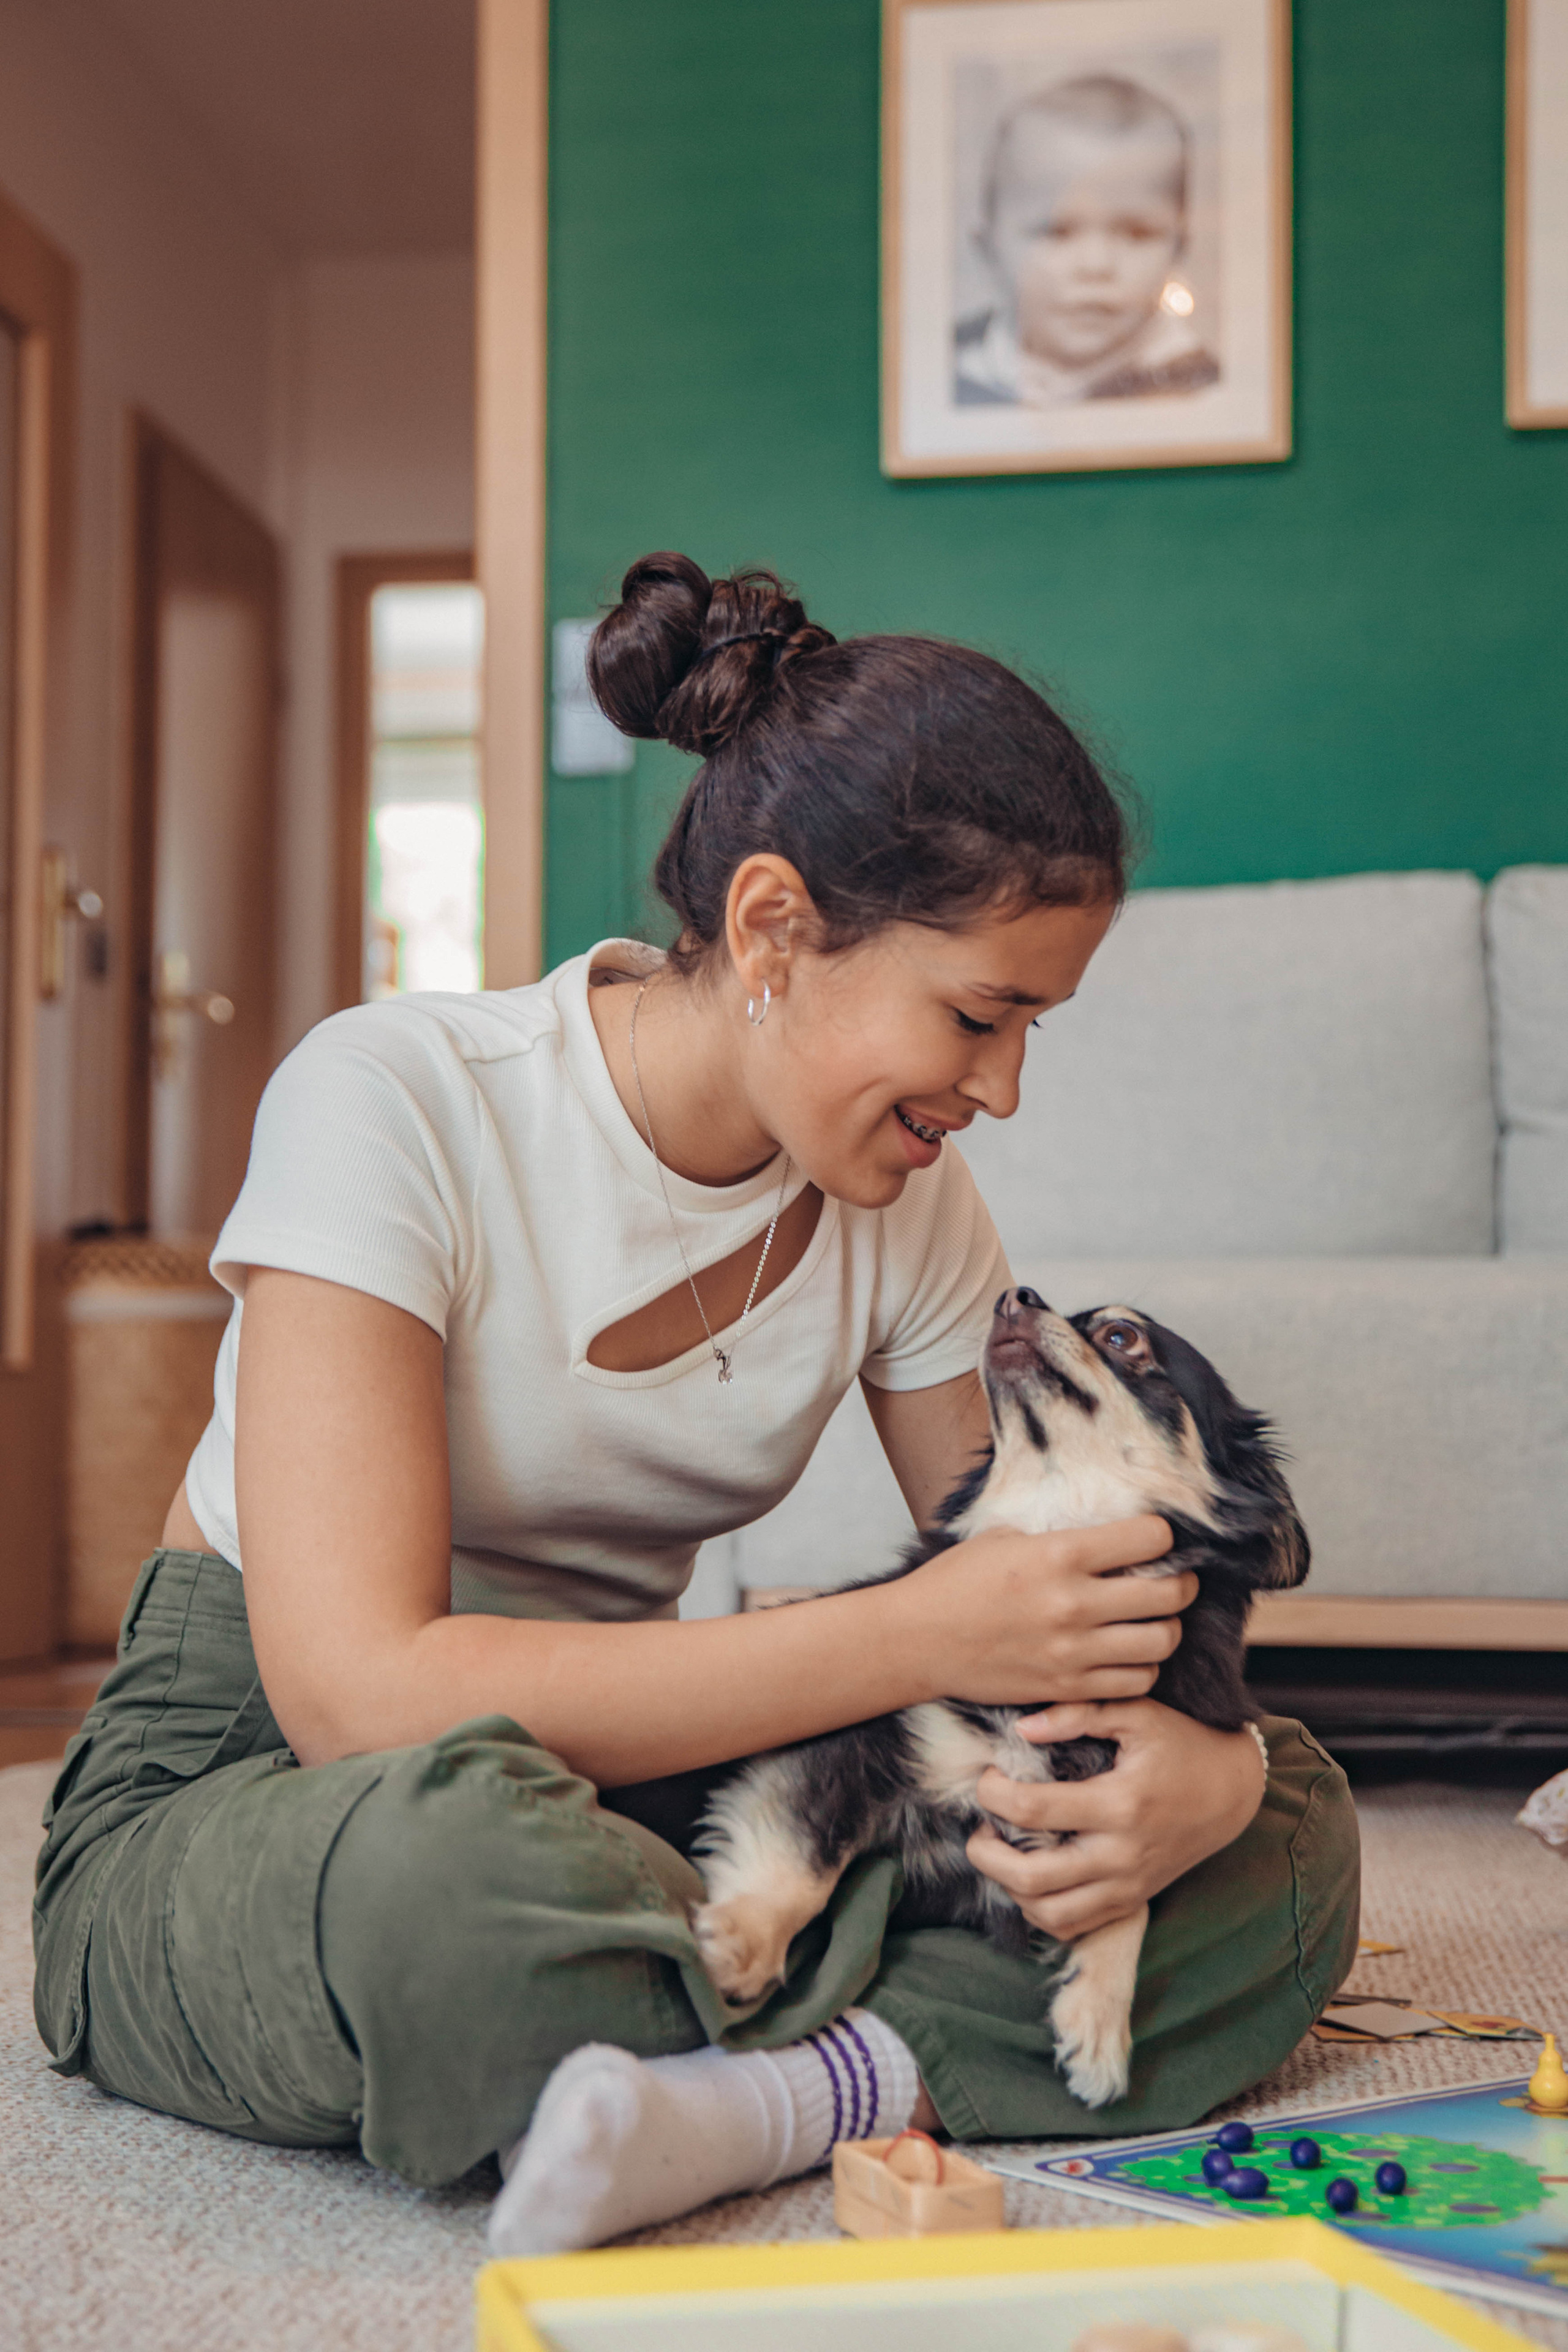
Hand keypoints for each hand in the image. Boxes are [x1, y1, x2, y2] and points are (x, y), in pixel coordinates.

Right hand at [899, 1519, 1193, 1705]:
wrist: (916, 1641)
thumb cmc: (955, 1583)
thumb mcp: (1004, 1539)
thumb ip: (1058, 1538)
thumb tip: (1105, 1535)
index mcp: (1060, 1554)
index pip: (1150, 1538)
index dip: (1160, 1535)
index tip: (1153, 1540)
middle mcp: (1074, 1603)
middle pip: (1168, 1594)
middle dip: (1180, 1584)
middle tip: (1172, 1580)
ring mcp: (1073, 1651)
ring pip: (1160, 1642)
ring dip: (1164, 1628)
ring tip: (1151, 1620)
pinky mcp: (1067, 1687)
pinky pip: (1136, 1682)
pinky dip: (1142, 1668)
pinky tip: (1127, 1654)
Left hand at [965, 1700, 1266, 1938]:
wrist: (1232, 1791)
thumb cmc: (1181, 1744)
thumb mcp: (1138, 1713)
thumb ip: (1079, 1714)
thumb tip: (1024, 1729)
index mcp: (1120, 1804)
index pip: (1032, 1809)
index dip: (993, 1792)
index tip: (987, 1775)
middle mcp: (1122, 1855)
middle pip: (1031, 1877)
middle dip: (986, 1853)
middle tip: (978, 1826)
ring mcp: (1127, 1886)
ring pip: (1048, 1913)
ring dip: (1009, 1888)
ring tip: (999, 1853)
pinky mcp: (1131, 1901)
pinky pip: (1073, 1926)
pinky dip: (1040, 1910)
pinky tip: (1030, 1879)